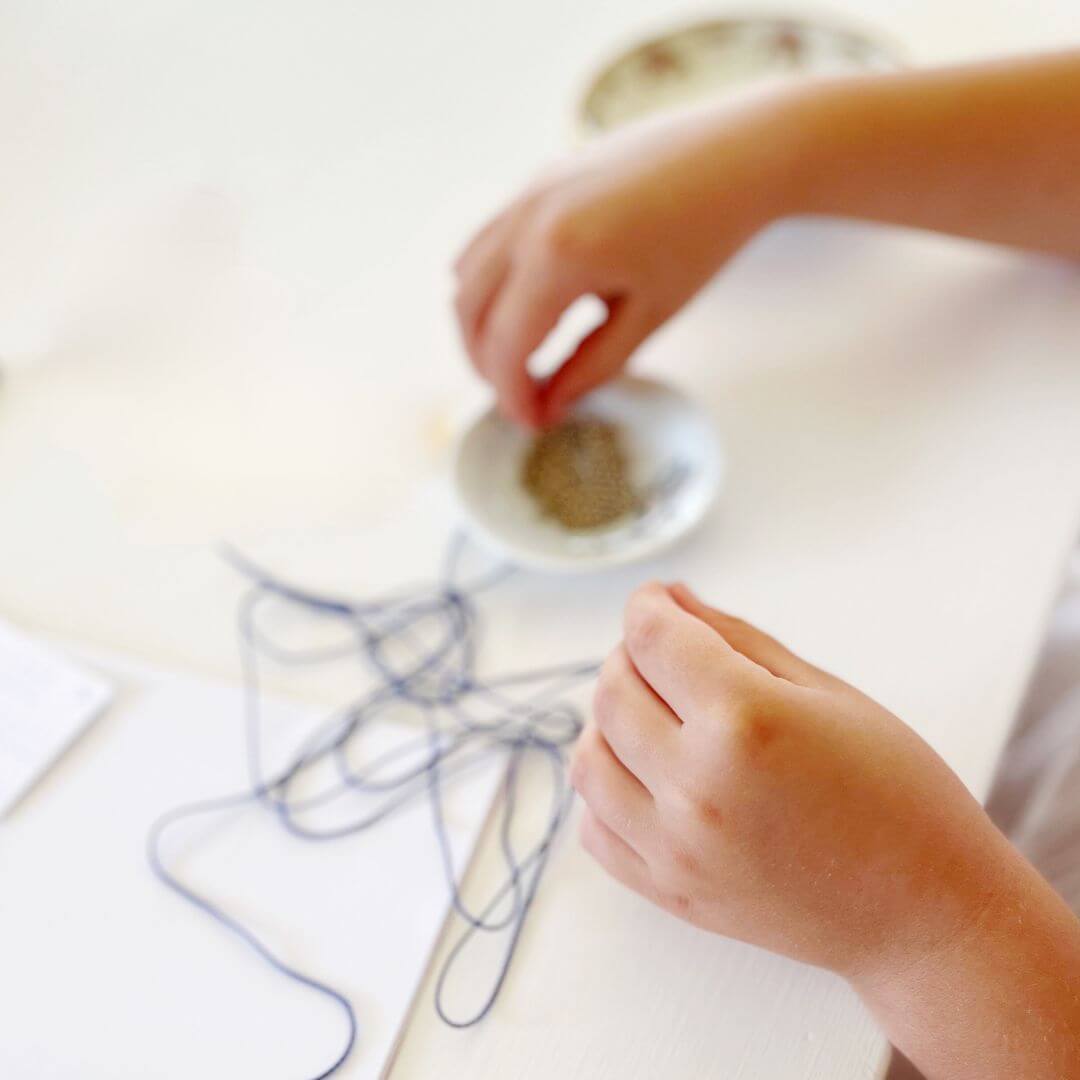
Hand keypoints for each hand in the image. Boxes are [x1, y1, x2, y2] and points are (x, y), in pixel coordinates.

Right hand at [453, 93, 798, 427]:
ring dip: (478, 325)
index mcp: (558, 256)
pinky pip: (483, 241)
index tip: (533, 425)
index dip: (513, 397)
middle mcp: (527, 220)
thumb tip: (549, 405)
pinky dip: (487, 283)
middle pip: (468, 312)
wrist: (737, 154)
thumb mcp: (649, 315)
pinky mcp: (535, 181)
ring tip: (518, 357)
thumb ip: (590, 367)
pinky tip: (523, 307)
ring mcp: (526, 193)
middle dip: (485, 365)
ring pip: (463, 275)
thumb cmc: (704, 235)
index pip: (507, 348)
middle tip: (521, 397)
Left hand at [571, 581, 1012, 980]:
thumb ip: (737, 638)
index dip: (648, 605)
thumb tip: (671, 599)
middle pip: (612, 691)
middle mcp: (697, 786)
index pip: (652, 638)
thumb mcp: (827, 692)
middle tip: (666, 655)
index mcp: (745, 722)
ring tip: (655, 715)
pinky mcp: (671, 893)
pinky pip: (596, 827)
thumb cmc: (897, 793)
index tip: (657, 600)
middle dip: (629, 655)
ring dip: (609, 721)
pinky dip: (608, 789)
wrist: (925, 913)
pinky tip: (647, 774)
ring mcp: (677, 848)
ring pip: (589, 758)